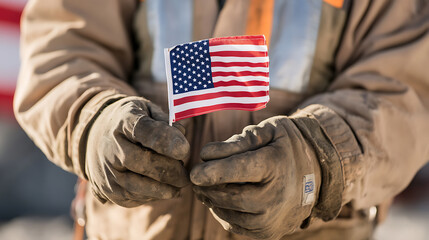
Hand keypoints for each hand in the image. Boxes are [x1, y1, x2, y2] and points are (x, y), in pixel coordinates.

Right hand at [86, 97, 189, 206]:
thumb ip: (167, 122)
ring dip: (164, 188)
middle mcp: (111, 146)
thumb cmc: (134, 121)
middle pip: (144, 163)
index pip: (146, 131)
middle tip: (186, 175)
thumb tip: (181, 136)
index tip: (184, 149)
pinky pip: (133, 198)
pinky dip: (153, 196)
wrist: (97, 133)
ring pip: (139, 186)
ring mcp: (106, 170)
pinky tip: (164, 189)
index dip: (167, 141)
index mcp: (124, 121)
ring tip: (179, 184)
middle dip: (171, 171)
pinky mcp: (107, 189)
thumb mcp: (148, 110)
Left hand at [191, 116, 320, 238]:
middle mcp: (276, 198)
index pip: (239, 170)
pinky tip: (222, 196)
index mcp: (276, 166)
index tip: (193, 173)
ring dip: (212, 199)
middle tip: (197, 175)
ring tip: (209, 184)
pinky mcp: (267, 233)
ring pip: (227, 212)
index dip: (213, 172)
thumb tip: (205, 156)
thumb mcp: (267, 131)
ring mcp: (272, 220)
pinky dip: (222, 211)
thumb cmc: (286, 146)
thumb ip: (238, 141)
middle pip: (229, 196)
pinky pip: (233, 224)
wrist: (317, 173)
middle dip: (207, 186)